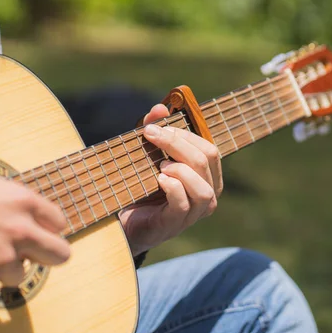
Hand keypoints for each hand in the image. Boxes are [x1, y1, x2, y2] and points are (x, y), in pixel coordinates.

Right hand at [0, 169, 69, 297]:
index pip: (59, 223)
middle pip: (60, 254)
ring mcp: (1, 259)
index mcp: (24, 203)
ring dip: (5, 268)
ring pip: (21, 274)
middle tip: (29, 254)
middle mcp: (20, 232)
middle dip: (47, 254)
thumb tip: (29, 212)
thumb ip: (16, 201)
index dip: (47, 228)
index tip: (37, 232)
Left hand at [119, 104, 222, 255]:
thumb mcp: (147, 155)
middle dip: (177, 143)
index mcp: (207, 177)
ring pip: (203, 187)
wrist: (121, 221)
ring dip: (180, 169)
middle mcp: (207, 196)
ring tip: (159, 165)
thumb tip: (160, 107)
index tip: (157, 127)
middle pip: (206, 160)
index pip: (210, 150)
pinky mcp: (175, 224)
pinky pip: (184, 204)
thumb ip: (156, 132)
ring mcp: (194, 213)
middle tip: (150, 135)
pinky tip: (158, 179)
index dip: (185, 134)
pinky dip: (173, 187)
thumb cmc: (140, 187)